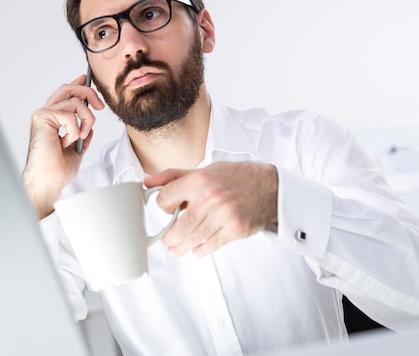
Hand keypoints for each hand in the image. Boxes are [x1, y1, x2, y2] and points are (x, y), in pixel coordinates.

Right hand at [22, 74, 103, 218]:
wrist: (49, 181)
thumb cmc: (57, 169)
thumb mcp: (77, 148)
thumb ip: (82, 133)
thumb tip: (89, 124)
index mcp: (53, 119)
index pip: (65, 94)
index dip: (77, 84)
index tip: (86, 79)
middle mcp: (46, 114)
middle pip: (69, 89)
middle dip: (88, 93)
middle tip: (99, 106)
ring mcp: (43, 115)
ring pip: (74, 102)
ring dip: (86, 120)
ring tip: (80, 136)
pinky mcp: (42, 118)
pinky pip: (69, 115)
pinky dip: (74, 130)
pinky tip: (66, 142)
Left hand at [144, 162, 277, 256]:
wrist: (270, 186)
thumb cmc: (236, 177)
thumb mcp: (204, 169)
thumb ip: (174, 176)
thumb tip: (148, 181)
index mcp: (199, 179)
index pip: (166, 199)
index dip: (164, 205)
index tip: (167, 210)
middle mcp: (210, 197)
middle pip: (178, 226)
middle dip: (169, 236)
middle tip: (167, 240)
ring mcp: (223, 215)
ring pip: (193, 238)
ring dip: (181, 247)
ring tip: (176, 249)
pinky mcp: (235, 229)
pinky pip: (211, 245)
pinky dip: (201, 250)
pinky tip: (197, 249)